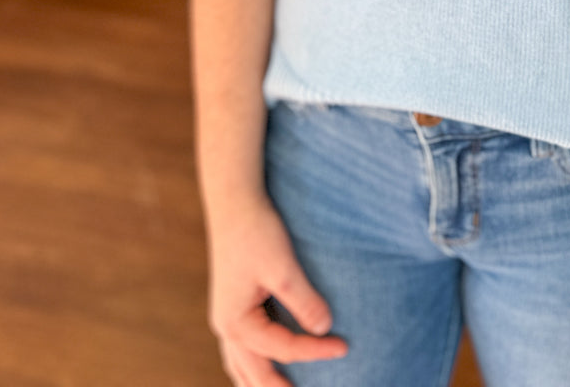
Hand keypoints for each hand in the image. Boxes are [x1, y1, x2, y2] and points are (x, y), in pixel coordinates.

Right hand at [208, 193, 347, 386]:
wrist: (234, 201)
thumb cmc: (257, 231)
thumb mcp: (283, 266)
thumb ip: (303, 300)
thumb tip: (325, 328)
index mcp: (235, 322)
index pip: (283, 348)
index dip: (315, 350)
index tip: (344, 346)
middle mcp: (225, 326)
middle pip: (253, 374)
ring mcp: (226, 317)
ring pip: (241, 366)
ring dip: (261, 383)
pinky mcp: (232, 305)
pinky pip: (241, 349)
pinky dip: (254, 365)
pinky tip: (266, 365)